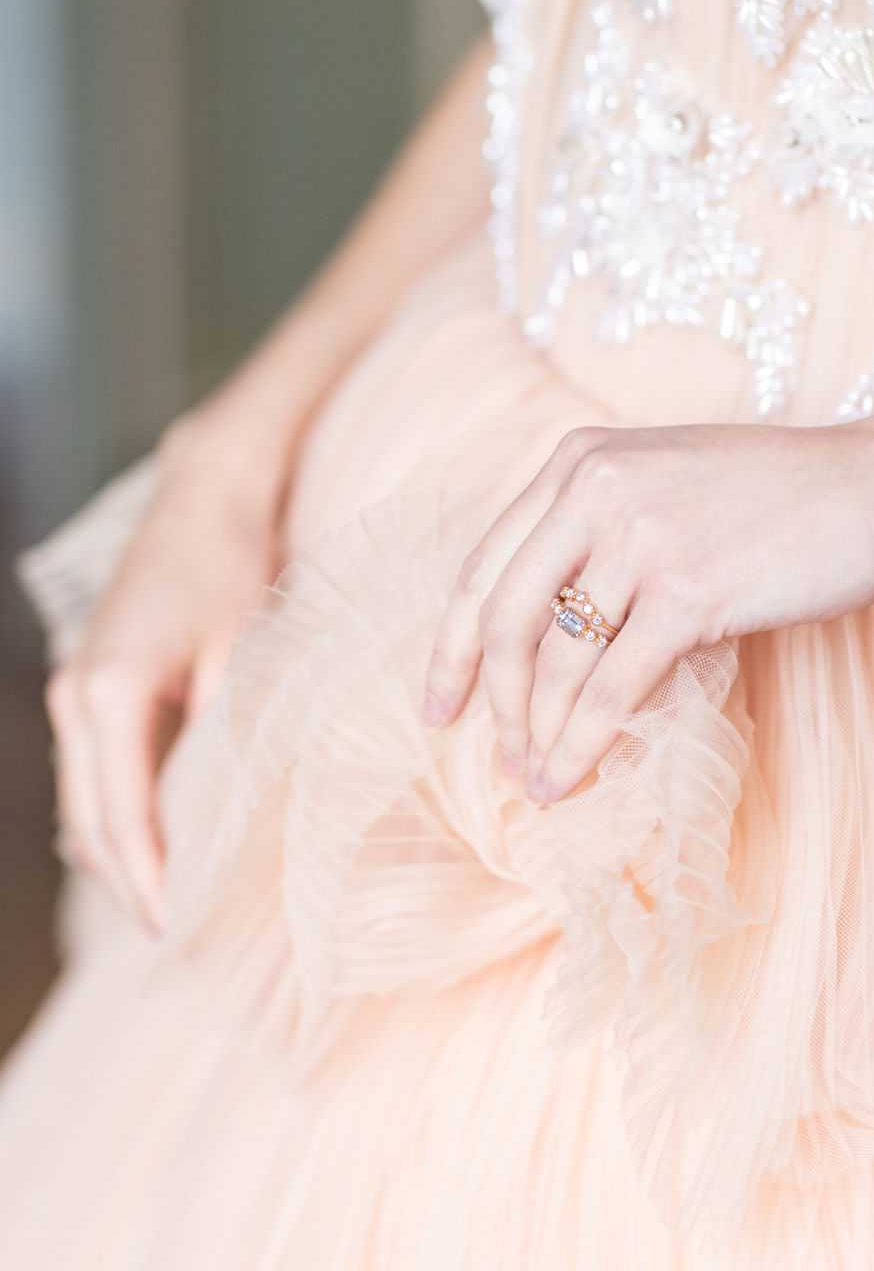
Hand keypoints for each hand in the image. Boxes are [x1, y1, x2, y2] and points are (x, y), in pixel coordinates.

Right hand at [45, 416, 286, 930]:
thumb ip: (226, 735)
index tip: (173, 926)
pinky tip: (159, 837)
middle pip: (89, 819)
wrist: (204, 497)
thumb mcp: (243, 653)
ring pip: (84, 799)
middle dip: (127, 878)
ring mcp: (74, 689)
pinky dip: (116, 811)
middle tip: (175, 932)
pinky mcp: (88, 683)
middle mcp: (76, 696)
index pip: (121, 815)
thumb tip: (228, 811)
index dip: (147, 878)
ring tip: (171, 898)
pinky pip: (92, 770)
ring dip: (118, 850)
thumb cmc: (231, 566)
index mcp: (110, 693)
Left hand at [423, 419, 873, 805]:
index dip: (452, 645)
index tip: (441, 702)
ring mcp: (641, 537)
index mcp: (578, 461)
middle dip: (491, 698)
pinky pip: (612, 687)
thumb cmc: (780, 496)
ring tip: (537, 781)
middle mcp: (594, 488)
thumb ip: (596, 529)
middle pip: (505, 616)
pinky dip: (583, 743)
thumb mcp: (663, 482)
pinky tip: (571, 778)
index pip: (485, 565)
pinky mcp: (689, 591)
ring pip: (557, 659)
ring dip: (538, 733)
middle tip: (491, 755)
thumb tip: (541, 634)